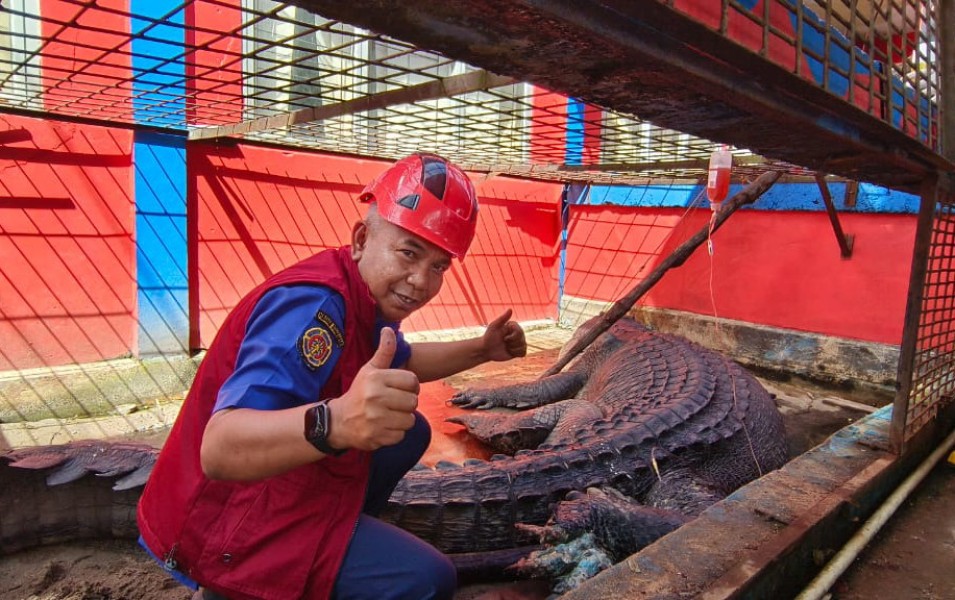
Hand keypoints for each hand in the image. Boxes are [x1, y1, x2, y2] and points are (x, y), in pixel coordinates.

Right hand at [326, 328, 418, 450]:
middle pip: (413, 402)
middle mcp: (376, 397)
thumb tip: (389, 329)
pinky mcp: (376, 437)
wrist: (338, 421)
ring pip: (409, 420)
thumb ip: (384, 352)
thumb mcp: (369, 370)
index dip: (410, 386)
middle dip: (406, 404)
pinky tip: (383, 427)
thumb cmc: (359, 393)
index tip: (399, 389)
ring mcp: (376, 419)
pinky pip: (401, 435)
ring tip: (389, 415)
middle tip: (394, 404)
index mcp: (376, 378)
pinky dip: (395, 433)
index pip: (412, 381)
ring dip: (402, 419)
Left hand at [481, 309, 526, 361]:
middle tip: (504, 342)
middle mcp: (518, 333)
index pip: (520, 332)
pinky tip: (509, 352)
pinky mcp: (519, 350)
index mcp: (514, 326)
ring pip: (523, 347)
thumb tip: (510, 309)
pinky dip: (516, 354)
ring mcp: (519, 341)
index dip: (512, 337)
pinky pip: (523, 353)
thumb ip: (502, 318)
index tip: (503, 337)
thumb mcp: (494, 326)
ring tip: (506, 347)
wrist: (486, 349)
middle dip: (512, 343)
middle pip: (522, 340)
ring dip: (513, 349)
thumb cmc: (488, 337)